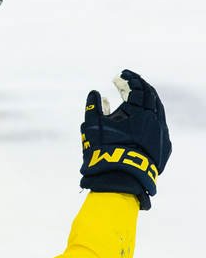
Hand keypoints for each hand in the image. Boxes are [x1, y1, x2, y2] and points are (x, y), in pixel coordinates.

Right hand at [80, 70, 170, 209]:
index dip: (127, 80)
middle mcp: (154, 118)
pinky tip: (143, 121)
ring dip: (147, 102)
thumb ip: (93, 107)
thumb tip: (94, 93)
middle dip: (139, 87)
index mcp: (139, 110)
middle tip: (129, 83)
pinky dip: (151, 119)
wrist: (121, 180)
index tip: (118, 76)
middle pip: (150, 96)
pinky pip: (159, 126)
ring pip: (157, 111)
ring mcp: (161, 133)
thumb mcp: (92, 127)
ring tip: (136, 100)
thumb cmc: (104, 152)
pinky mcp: (164, 147)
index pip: (136, 87)